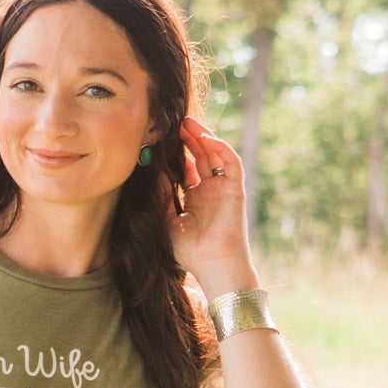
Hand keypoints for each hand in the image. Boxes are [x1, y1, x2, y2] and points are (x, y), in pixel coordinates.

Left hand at [168, 119, 258, 297]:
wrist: (212, 265)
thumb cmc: (190, 251)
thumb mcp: (167, 219)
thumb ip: (162, 196)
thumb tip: (152, 171)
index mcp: (195, 199)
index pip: (186, 169)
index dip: (175, 154)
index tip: (160, 140)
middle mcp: (210, 191)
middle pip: (199, 157)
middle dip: (188, 140)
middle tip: (173, 123)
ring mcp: (223, 189)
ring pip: (214, 155)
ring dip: (202, 137)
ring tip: (186, 123)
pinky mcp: (235, 188)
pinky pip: (230, 162)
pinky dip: (219, 147)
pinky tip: (204, 138)